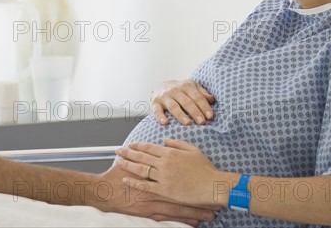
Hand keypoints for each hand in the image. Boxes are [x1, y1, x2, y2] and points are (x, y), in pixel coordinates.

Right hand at [95, 161, 216, 226]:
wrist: (104, 191)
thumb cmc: (116, 177)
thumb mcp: (135, 161)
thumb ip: (147, 155)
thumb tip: (162, 145)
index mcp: (154, 171)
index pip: (178, 175)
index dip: (193, 179)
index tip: (208, 181)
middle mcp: (157, 186)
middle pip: (182, 192)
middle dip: (199, 197)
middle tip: (214, 201)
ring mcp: (154, 200)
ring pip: (179, 206)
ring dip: (195, 210)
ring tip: (209, 213)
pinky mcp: (149, 211)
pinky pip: (170, 216)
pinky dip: (182, 218)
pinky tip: (193, 221)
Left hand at [116, 138, 230, 207]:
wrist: (212, 185)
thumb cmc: (205, 168)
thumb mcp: (193, 150)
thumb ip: (177, 143)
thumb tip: (165, 140)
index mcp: (171, 153)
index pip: (149, 147)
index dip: (138, 146)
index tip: (130, 144)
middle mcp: (164, 163)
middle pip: (141, 157)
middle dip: (128, 153)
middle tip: (117, 150)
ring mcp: (163, 177)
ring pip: (141, 169)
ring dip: (128, 165)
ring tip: (118, 161)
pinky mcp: (165, 190)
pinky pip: (146, 186)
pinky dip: (134, 182)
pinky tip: (126, 179)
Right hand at [151, 80, 214, 125]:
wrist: (160, 86)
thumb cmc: (181, 90)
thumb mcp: (192, 87)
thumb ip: (202, 93)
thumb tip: (212, 99)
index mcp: (186, 85)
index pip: (197, 97)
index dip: (204, 106)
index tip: (210, 116)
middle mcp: (175, 90)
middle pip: (186, 102)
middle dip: (195, 112)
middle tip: (202, 122)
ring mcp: (164, 96)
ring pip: (173, 106)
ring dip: (180, 115)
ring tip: (188, 123)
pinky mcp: (154, 103)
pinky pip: (157, 110)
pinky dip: (160, 116)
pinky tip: (165, 123)